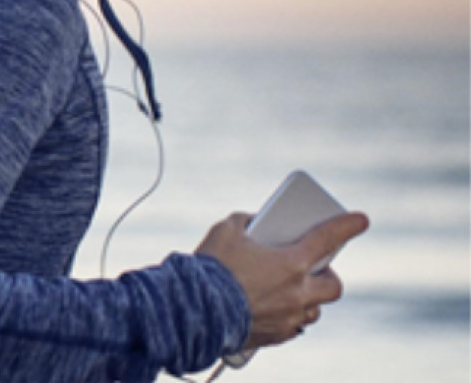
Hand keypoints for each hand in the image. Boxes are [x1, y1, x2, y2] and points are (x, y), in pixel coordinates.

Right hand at [195, 210, 368, 349]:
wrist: (195, 310)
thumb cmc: (211, 268)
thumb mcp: (226, 231)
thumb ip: (245, 223)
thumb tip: (253, 224)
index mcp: (291, 263)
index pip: (328, 238)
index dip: (347, 226)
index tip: (361, 220)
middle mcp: (298, 293)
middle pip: (332, 285)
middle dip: (327, 275)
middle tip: (313, 267)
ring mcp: (289, 317)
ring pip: (314, 310)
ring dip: (307, 299)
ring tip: (290, 290)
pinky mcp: (275, 336)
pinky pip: (292, 327)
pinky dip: (287, 317)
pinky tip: (270, 309)